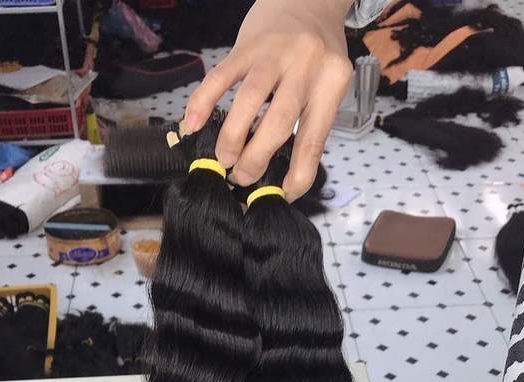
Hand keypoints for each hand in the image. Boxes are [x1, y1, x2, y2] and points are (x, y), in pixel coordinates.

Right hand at [185, 0, 352, 200]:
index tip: (284, 194)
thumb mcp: (327, 85)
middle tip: (243, 178)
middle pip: (279, 122)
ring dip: (232, 137)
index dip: (299, 174)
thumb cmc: (316, 53)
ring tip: (223, 160)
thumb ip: (310, 120)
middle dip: (257, 158)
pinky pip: (220, 77)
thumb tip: (284, 171)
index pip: (315, 139)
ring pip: (249, 101)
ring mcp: (274, 53)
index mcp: (332, 83)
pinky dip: (202, 103)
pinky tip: (191, 125)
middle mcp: (306, 65)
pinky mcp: (245, 45)